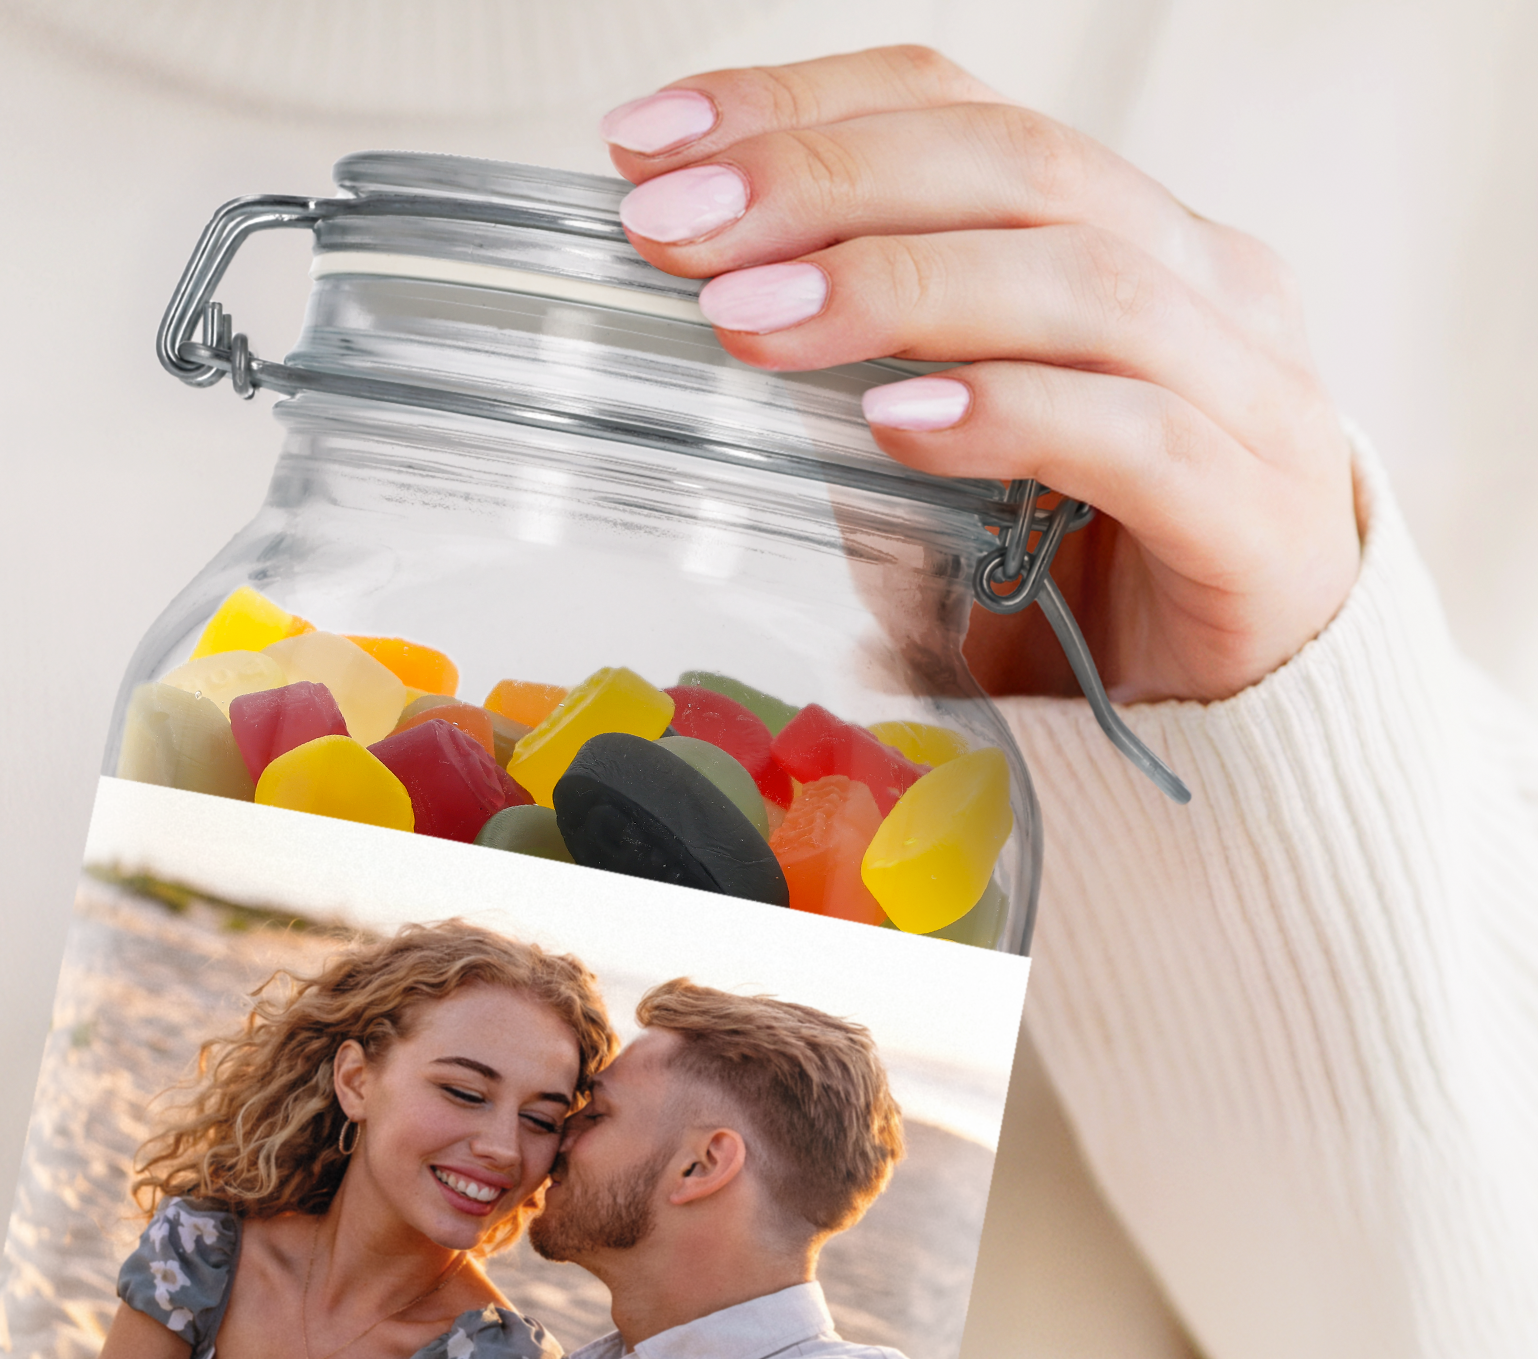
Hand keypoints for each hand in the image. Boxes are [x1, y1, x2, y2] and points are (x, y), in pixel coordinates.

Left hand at [602, 46, 1361, 706]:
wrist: (1235, 709)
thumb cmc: (1080, 567)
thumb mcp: (944, 454)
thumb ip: (859, 380)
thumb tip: (705, 319)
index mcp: (1120, 231)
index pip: (956, 108)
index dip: (799, 106)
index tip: (647, 144)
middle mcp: (1198, 278)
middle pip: (1013, 165)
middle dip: (821, 181)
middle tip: (672, 228)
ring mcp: (1247, 388)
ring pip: (1076, 281)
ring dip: (893, 289)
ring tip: (748, 322)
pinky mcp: (1254, 512)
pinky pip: (1133, 434)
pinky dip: (1007, 416)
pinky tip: (896, 425)